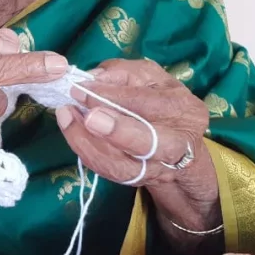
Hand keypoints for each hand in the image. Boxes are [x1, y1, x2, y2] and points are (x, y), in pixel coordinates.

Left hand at [56, 59, 218, 228]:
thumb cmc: (161, 102)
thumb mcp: (150, 78)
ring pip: (125, 167)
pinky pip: (110, 173)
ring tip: (67, 118)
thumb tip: (94, 77)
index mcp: (186, 110)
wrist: (177, 146)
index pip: (150, 103)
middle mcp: (178, 145)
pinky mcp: (138, 181)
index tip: (84, 87)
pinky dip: (88, 153)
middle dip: (116, 130)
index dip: (116, 95)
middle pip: (149, 143)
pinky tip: (73, 133)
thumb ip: (124, 73)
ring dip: (91, 144)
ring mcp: (158, 169)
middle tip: (87, 115)